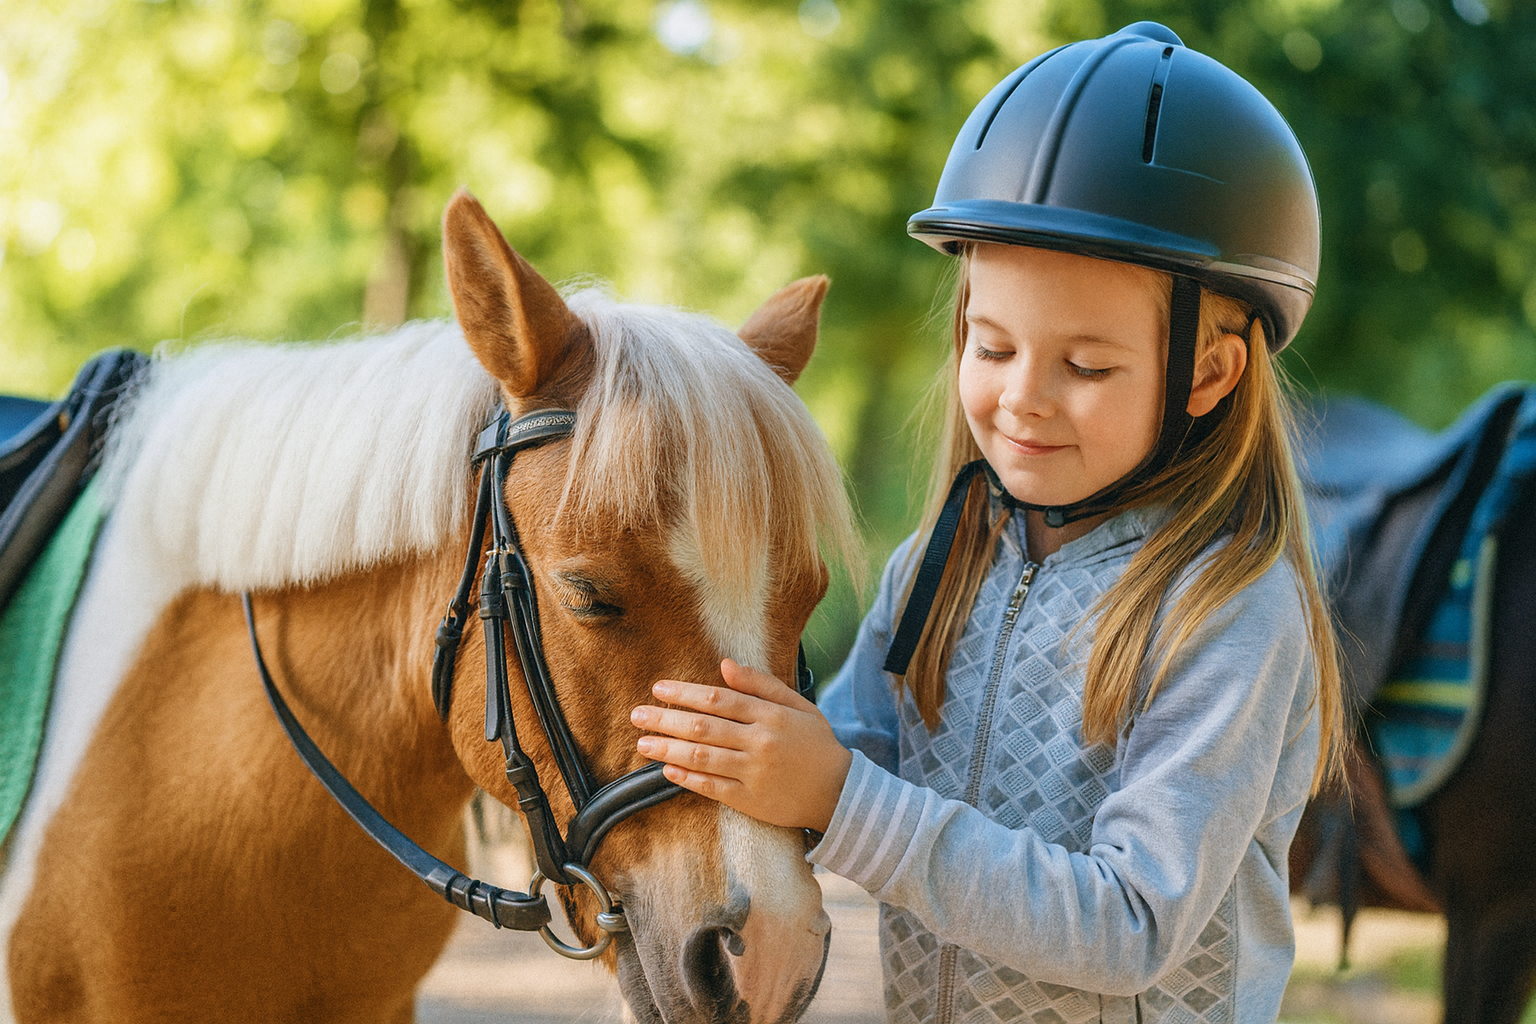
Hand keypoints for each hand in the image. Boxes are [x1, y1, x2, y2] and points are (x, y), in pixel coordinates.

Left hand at [631, 658, 852, 831]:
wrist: (839, 793)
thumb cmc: (816, 745)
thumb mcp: (798, 706)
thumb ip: (761, 684)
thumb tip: (725, 665)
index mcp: (770, 715)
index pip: (718, 699)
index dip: (685, 693)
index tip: (659, 688)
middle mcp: (759, 742)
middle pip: (703, 727)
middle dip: (665, 719)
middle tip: (637, 715)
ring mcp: (753, 773)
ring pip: (702, 757)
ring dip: (668, 748)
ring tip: (642, 743)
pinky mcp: (750, 800)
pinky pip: (712, 787)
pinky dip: (687, 778)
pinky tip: (666, 769)